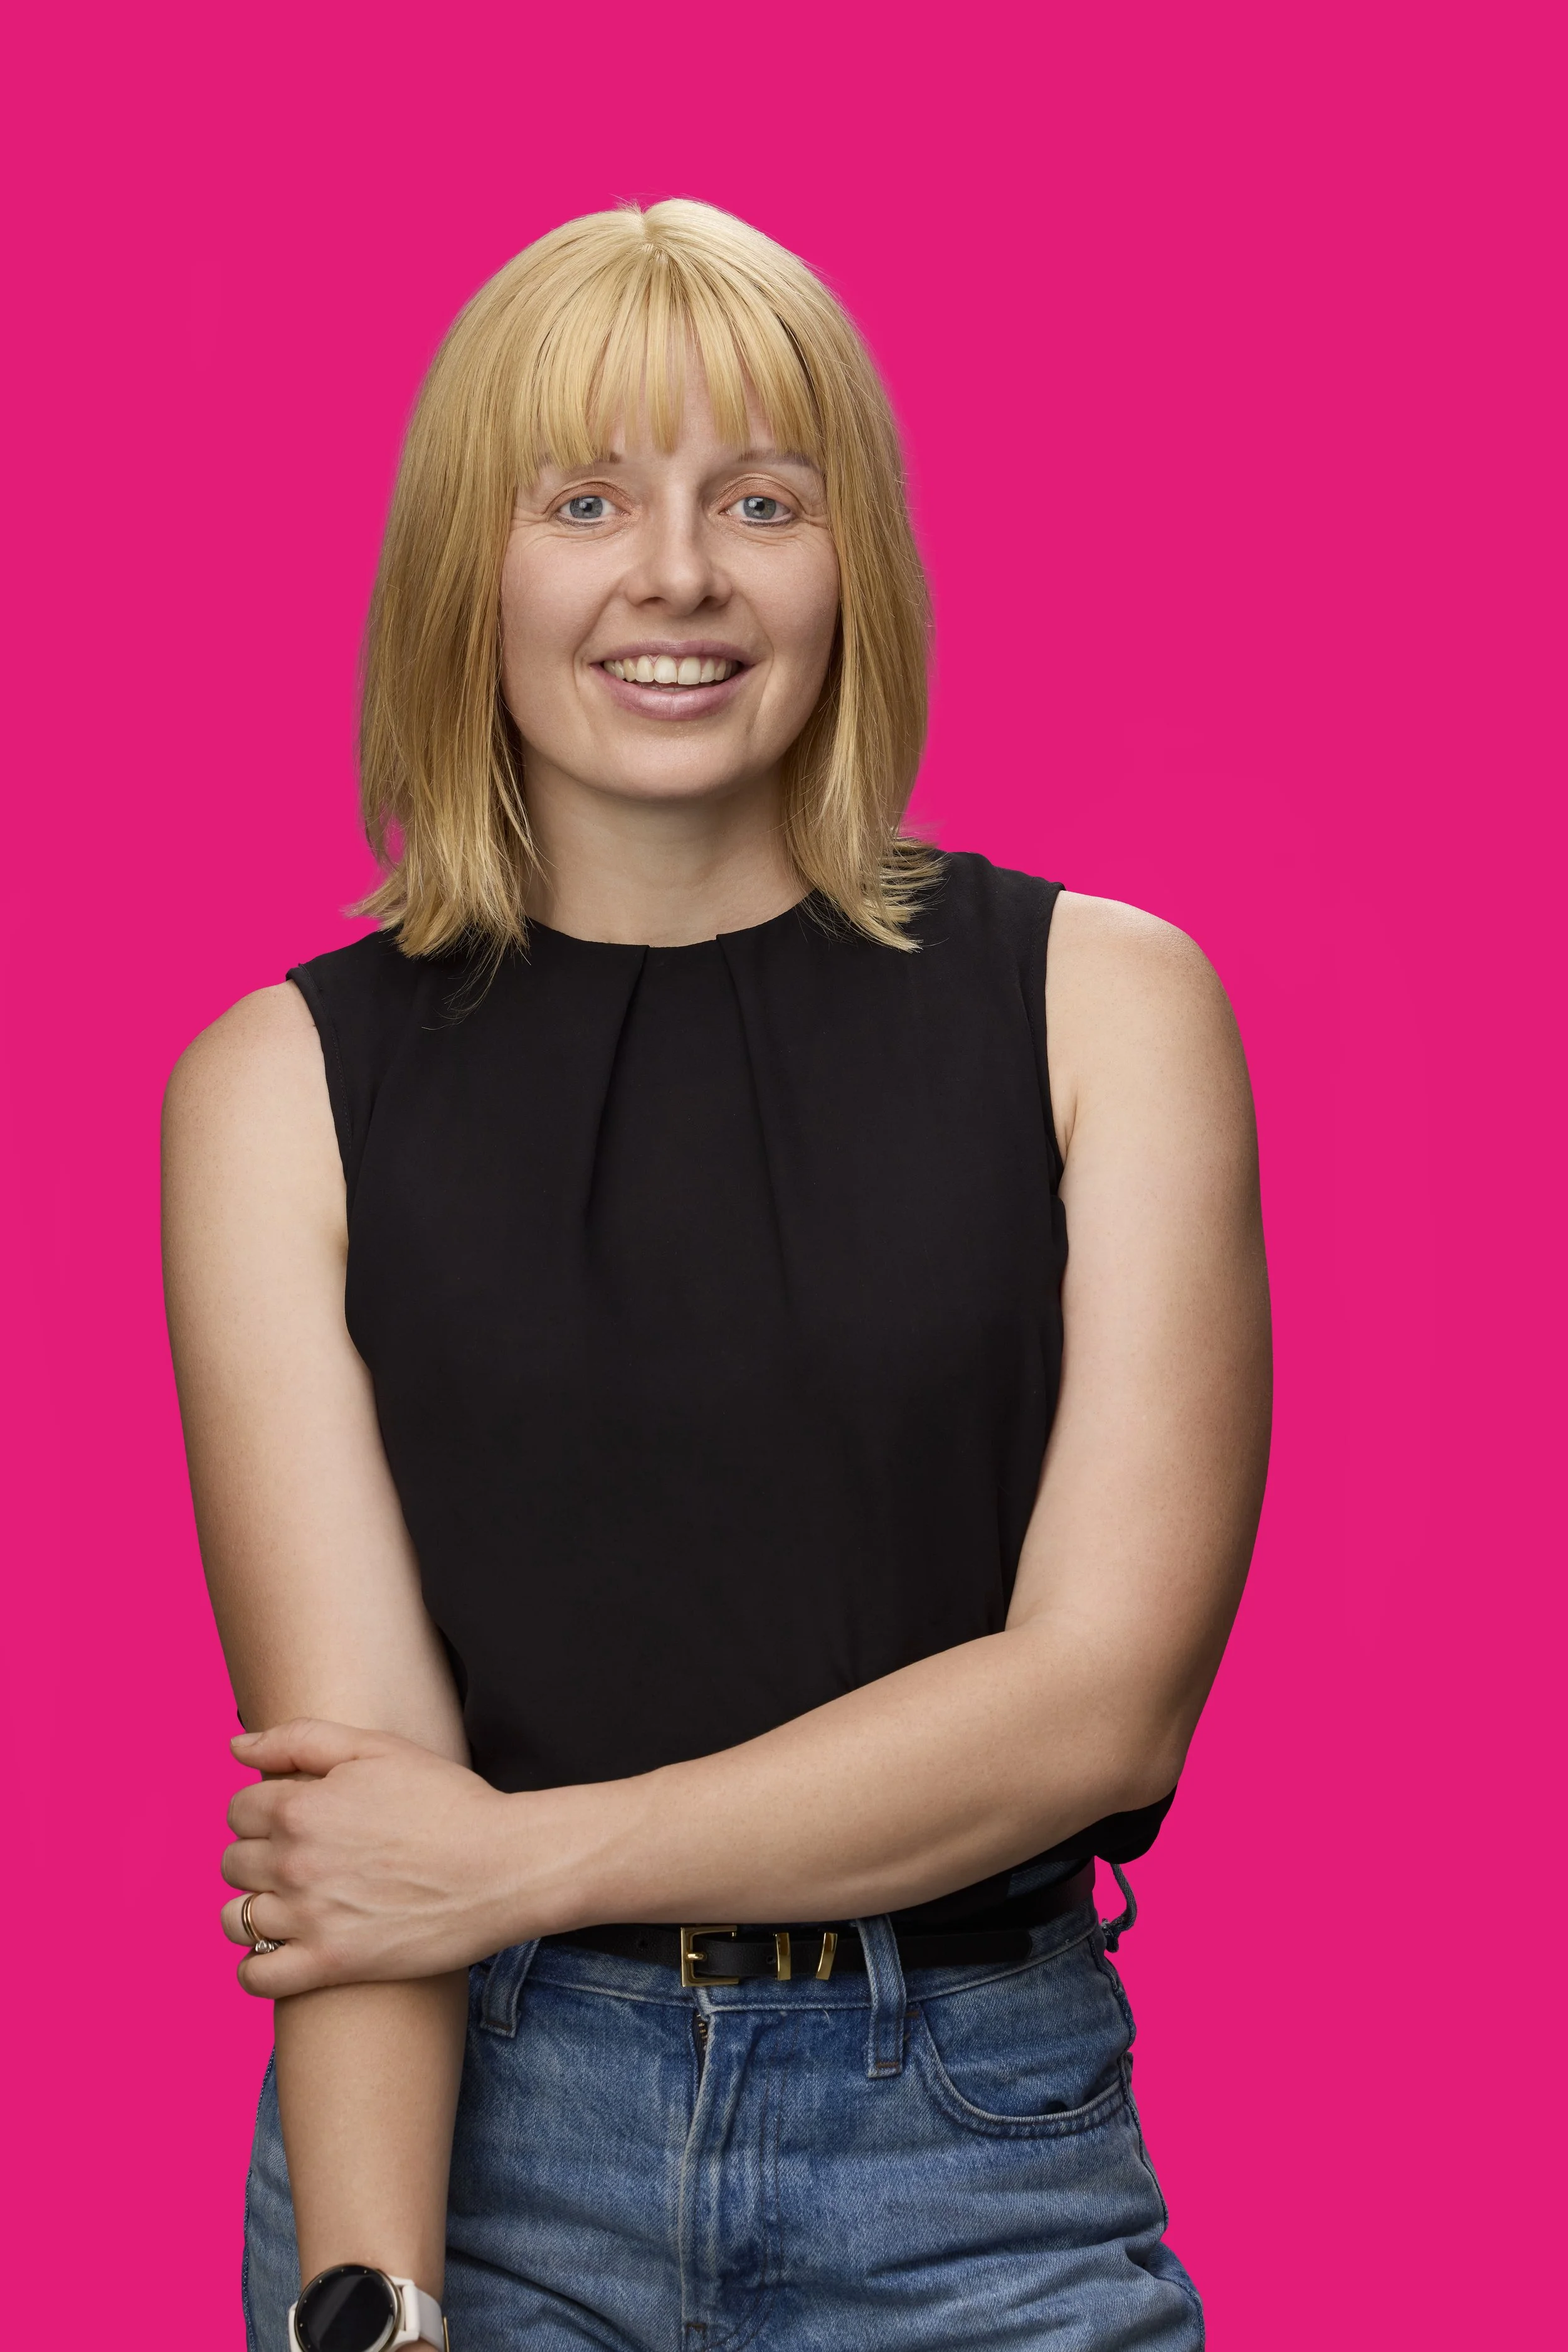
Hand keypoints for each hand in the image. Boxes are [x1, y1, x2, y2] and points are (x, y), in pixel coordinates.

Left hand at [220, 1719, 523, 1995]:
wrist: (502, 1866)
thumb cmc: (447, 1801)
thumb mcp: (377, 1748)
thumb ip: (300, 1739)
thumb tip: (235, 1746)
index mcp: (301, 1807)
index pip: (238, 1809)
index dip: (264, 1808)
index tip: (294, 1816)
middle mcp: (294, 1863)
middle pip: (232, 1862)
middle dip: (258, 1854)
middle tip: (301, 1856)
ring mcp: (310, 1918)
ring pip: (235, 1918)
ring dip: (252, 1909)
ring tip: (290, 1903)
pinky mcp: (330, 1965)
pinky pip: (256, 1977)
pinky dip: (257, 1968)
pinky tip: (282, 1951)